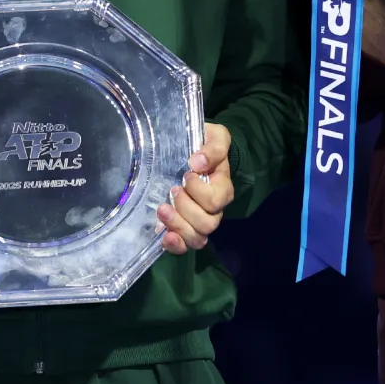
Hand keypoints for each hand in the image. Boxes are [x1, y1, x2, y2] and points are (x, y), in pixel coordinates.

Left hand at [157, 123, 233, 253]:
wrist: (196, 154)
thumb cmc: (206, 146)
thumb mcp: (216, 137)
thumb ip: (213, 147)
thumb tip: (197, 162)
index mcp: (223, 188)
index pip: (215, 200)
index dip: (199, 191)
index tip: (187, 174)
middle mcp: (214, 210)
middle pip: (207, 224)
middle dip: (186, 209)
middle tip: (172, 190)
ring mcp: (199, 222)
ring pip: (197, 238)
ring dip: (177, 226)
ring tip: (162, 210)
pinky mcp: (184, 228)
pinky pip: (184, 246)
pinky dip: (174, 244)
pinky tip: (163, 235)